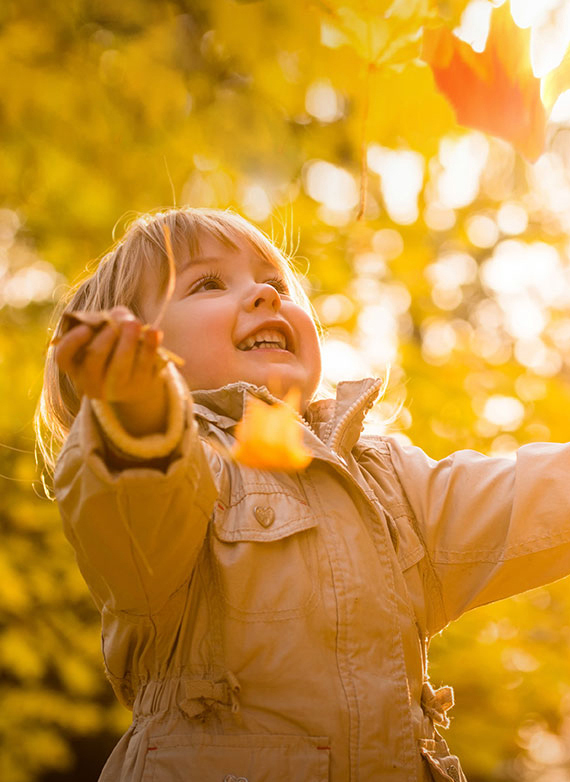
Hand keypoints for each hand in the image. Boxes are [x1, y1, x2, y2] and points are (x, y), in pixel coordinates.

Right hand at [54, 306, 167, 435]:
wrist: (135, 378)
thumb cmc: (112, 347)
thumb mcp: (103, 334)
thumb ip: (107, 320)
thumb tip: (120, 315)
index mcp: (75, 366)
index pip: (64, 357)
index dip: (72, 342)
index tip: (86, 328)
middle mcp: (91, 381)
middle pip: (94, 361)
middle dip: (107, 338)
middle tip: (120, 321)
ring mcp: (116, 388)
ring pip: (120, 367)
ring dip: (128, 342)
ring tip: (135, 322)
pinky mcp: (140, 387)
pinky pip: (145, 367)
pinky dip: (150, 348)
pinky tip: (155, 332)